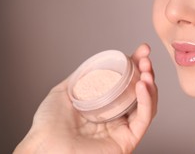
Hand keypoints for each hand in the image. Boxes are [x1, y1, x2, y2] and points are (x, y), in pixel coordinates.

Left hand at [15, 44, 157, 153]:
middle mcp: (116, 117)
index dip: (136, 65)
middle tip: (146, 58)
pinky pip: (144, 118)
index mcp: (104, 106)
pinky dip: (147, 100)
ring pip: (148, 104)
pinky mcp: (128, 139)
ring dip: (150, 84)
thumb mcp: (64, 92)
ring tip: (147, 70)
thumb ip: (81, 78)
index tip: (142, 50)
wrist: (44, 147)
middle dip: (146, 71)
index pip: (126, 83)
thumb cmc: (48, 127)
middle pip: (140, 91)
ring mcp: (122, 128)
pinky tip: (143, 85)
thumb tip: (96, 63)